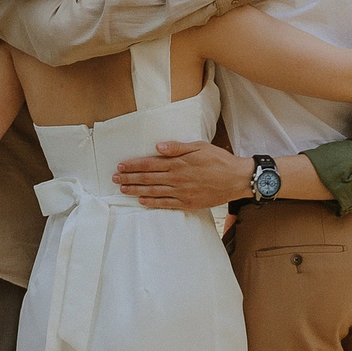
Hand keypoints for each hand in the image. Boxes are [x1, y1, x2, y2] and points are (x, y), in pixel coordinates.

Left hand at [114, 140, 251, 209]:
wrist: (236, 179)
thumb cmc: (219, 160)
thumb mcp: (199, 147)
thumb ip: (177, 148)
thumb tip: (158, 147)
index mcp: (178, 163)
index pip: (149, 164)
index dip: (133, 166)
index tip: (121, 166)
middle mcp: (177, 178)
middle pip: (148, 179)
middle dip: (129, 179)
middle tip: (115, 179)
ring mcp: (181, 192)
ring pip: (153, 192)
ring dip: (136, 191)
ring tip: (123, 190)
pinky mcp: (187, 203)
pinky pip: (166, 204)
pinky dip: (152, 203)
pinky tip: (142, 201)